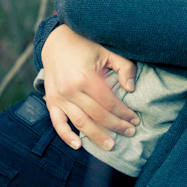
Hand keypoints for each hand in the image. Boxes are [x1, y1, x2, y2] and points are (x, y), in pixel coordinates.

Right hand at [41, 25, 139, 149]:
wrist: (56, 41)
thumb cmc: (85, 45)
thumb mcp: (107, 51)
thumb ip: (123, 67)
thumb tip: (131, 88)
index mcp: (86, 77)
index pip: (109, 103)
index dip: (124, 113)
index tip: (135, 119)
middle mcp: (71, 90)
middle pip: (97, 115)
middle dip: (116, 126)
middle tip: (130, 132)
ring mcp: (59, 97)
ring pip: (80, 123)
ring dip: (97, 137)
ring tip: (111, 146)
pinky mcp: (51, 101)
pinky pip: (57, 123)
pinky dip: (66, 136)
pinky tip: (78, 146)